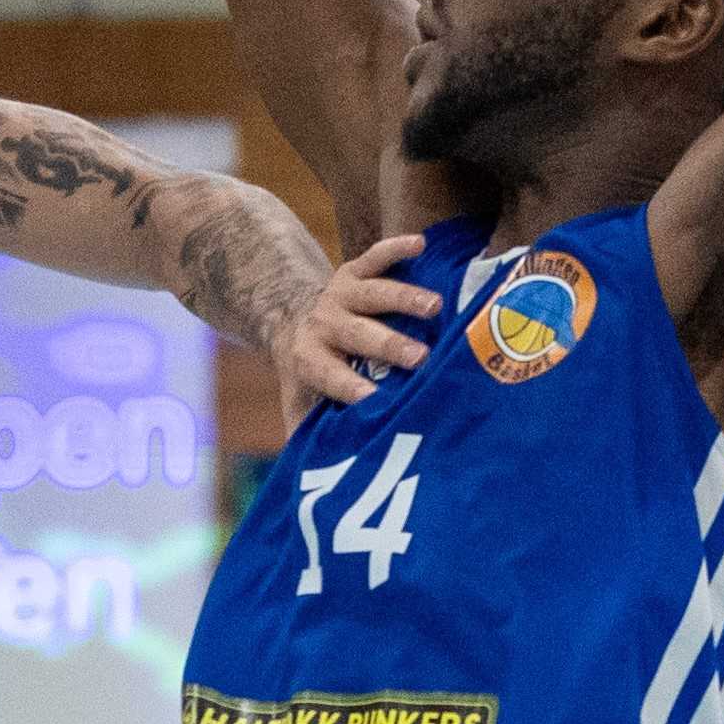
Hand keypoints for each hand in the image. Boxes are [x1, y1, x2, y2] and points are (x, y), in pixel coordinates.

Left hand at [275, 229, 436, 417]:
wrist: (287, 316)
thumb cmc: (309, 373)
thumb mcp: (300, 403)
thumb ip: (311, 435)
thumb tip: (319, 479)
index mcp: (310, 359)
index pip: (332, 376)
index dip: (352, 387)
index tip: (378, 402)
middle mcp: (324, 324)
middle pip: (358, 334)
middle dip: (388, 345)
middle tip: (420, 358)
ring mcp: (340, 294)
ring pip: (373, 293)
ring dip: (404, 298)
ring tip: (436, 307)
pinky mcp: (353, 270)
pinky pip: (375, 255)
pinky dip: (396, 247)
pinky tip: (421, 244)